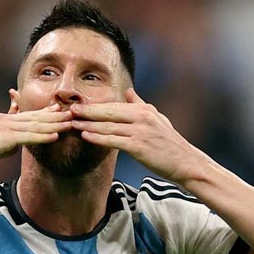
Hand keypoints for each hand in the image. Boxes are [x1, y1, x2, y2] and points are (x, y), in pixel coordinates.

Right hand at [0, 95, 72, 169]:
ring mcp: (6, 127)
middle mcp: (7, 120)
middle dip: (57, 115)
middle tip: (75, 112)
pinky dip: (43, 137)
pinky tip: (55, 137)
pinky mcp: (4, 138)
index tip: (62, 109)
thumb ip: (6, 137)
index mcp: (4, 119)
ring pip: (36, 125)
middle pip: (36, 117)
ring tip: (72, 123)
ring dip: (55, 124)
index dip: (47, 112)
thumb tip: (16, 141)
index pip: (29, 114)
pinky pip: (28, 137)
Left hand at [70, 88, 200, 183]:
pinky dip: (98, 137)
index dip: (95, 106)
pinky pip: (113, 140)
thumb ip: (141, 105)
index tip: (78, 105)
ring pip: (108, 126)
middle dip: (87, 111)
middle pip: (108, 112)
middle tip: (68, 110)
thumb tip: (129, 91)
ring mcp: (140, 131)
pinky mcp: (138, 146)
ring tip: (71, 123)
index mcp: (144, 110)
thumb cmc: (170, 143)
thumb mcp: (158, 118)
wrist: (185, 162)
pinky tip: (85, 136)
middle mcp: (141, 117)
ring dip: (88, 124)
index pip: (114, 106)